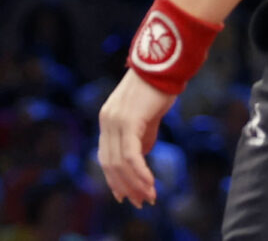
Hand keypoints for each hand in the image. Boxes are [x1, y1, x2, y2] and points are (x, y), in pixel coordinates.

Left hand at [94, 68, 177, 207]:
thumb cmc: (157, 89)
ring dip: (135, 184)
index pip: (105, 157)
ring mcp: (115, 120)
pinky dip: (140, 173)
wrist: (163, 65)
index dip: (114, 179)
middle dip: (126, 187)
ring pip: (119, 163)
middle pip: (110, 164)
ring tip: (149, 197)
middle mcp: (106, 121)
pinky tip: (150, 184)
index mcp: (107, 120)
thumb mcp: (146, 117)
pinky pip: (131, 155)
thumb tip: (141, 157)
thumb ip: (141, 136)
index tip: (126, 196)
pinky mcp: (128, 121)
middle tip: (141, 203)